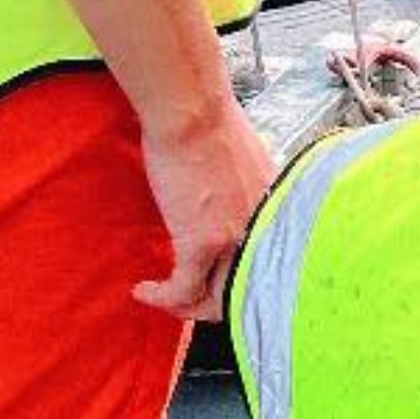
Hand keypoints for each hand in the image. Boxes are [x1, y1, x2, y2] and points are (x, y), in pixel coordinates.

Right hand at [134, 102, 276, 319]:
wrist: (192, 113)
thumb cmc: (209, 124)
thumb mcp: (244, 162)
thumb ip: (245, 189)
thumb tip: (230, 201)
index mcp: (275, 211)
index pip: (266, 264)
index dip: (238, 280)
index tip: (214, 282)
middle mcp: (263, 230)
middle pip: (243, 289)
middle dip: (212, 303)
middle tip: (186, 301)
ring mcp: (235, 239)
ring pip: (215, 297)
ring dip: (185, 305)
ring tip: (164, 298)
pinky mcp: (202, 242)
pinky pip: (183, 287)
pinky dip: (162, 297)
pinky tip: (145, 290)